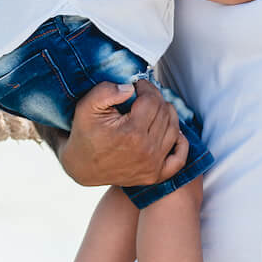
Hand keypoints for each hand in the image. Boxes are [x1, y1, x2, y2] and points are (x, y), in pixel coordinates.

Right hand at [57, 80, 186, 187]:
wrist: (81, 167)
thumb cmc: (84, 135)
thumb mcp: (86, 107)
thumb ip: (106, 91)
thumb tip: (130, 88)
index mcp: (131, 133)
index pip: (152, 101)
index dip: (146, 88)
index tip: (137, 86)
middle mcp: (146, 150)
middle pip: (164, 113)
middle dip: (155, 98)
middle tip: (143, 95)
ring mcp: (153, 165)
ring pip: (174, 130)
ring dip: (167, 114)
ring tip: (153, 109)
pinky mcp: (155, 175)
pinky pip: (179, 158)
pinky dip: (180, 143)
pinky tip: (172, 132)